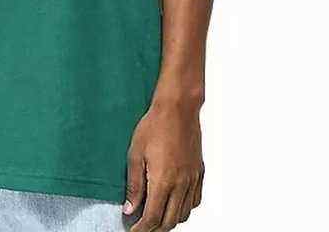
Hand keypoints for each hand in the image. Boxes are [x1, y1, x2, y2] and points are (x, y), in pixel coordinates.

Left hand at [124, 100, 203, 230]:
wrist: (178, 108)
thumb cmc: (155, 125)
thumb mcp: (135, 154)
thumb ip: (133, 184)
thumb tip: (130, 207)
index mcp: (163, 181)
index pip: (153, 217)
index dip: (142, 229)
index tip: (133, 231)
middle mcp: (181, 184)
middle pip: (169, 221)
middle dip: (155, 229)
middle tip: (142, 227)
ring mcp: (192, 179)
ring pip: (183, 213)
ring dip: (169, 220)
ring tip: (156, 216)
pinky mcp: (199, 173)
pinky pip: (195, 200)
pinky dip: (184, 208)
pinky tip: (174, 202)